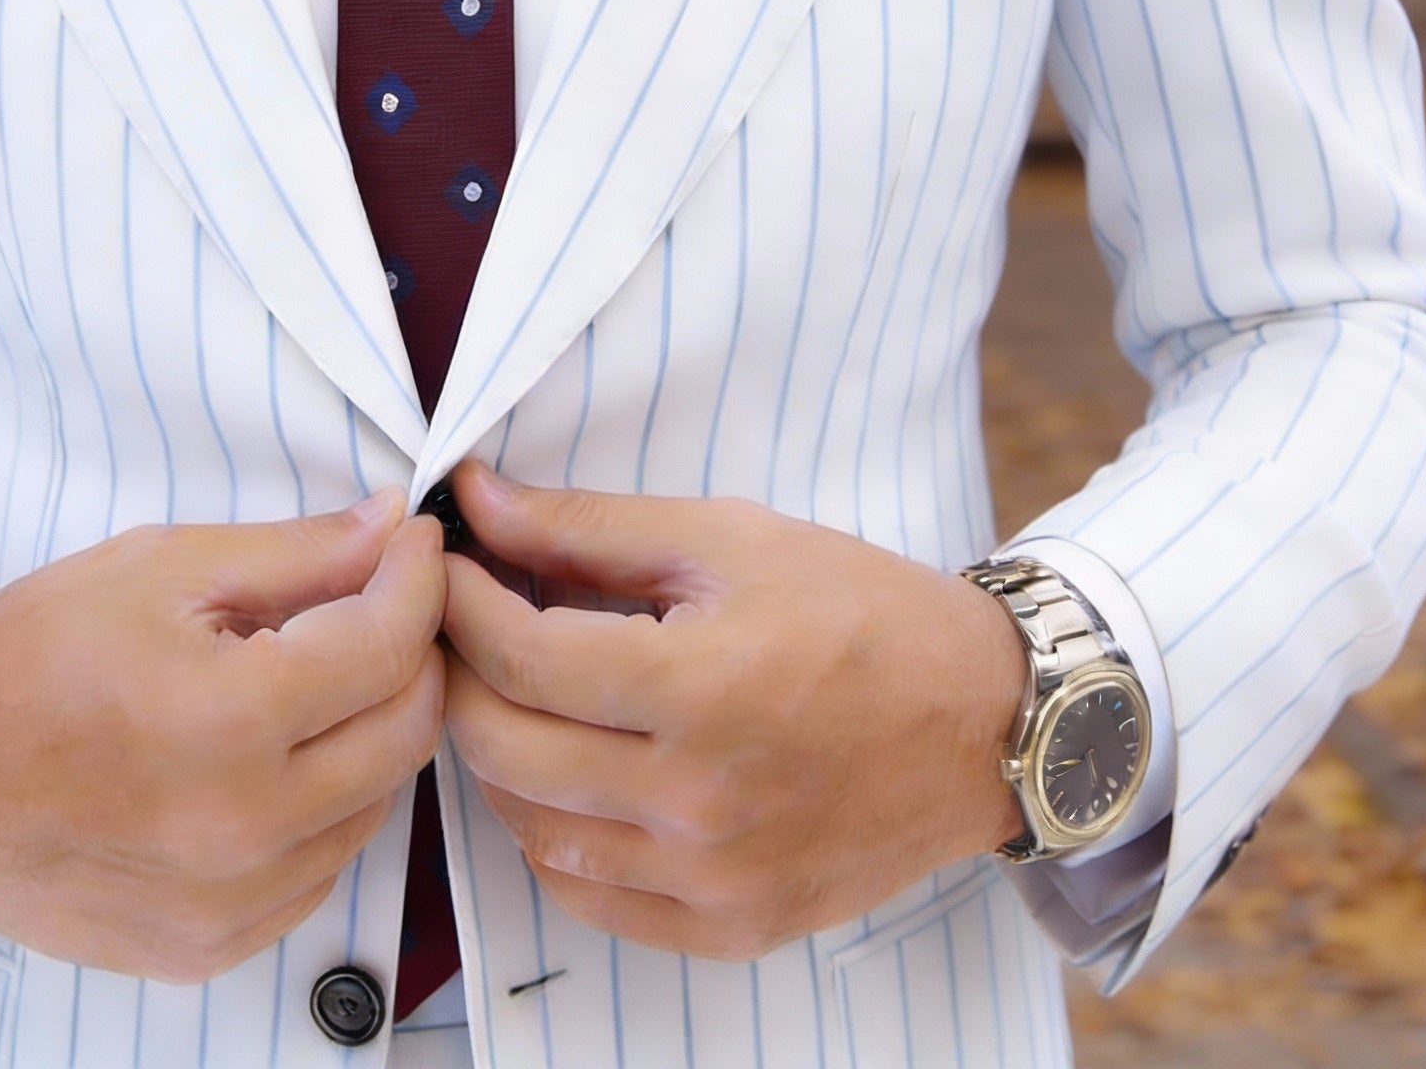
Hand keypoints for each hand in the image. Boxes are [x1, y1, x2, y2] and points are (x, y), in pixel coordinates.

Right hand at [0, 492, 445, 981]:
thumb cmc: (27, 654)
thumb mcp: (160, 567)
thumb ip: (295, 553)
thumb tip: (392, 527)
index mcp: (226, 722)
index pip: (387, 647)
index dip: (418, 580)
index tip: (414, 543)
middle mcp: (240, 831)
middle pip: (406, 733)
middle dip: (413, 652)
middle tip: (382, 599)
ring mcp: (227, 907)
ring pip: (376, 806)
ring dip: (373, 730)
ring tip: (319, 673)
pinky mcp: (207, 949)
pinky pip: (320, 871)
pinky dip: (325, 806)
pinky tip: (277, 753)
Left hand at [440, 464, 1026, 960]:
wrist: (982, 722)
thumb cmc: (859, 611)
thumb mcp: (728, 538)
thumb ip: (588, 525)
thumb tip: (478, 499)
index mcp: (702, 687)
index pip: (520, 657)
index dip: (459, 603)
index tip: (443, 565)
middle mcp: (700, 800)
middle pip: (505, 749)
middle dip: (458, 675)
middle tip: (458, 626)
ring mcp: (715, 878)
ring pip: (532, 831)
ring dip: (496, 756)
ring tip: (510, 693)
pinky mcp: (732, 926)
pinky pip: (591, 898)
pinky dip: (552, 836)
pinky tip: (562, 776)